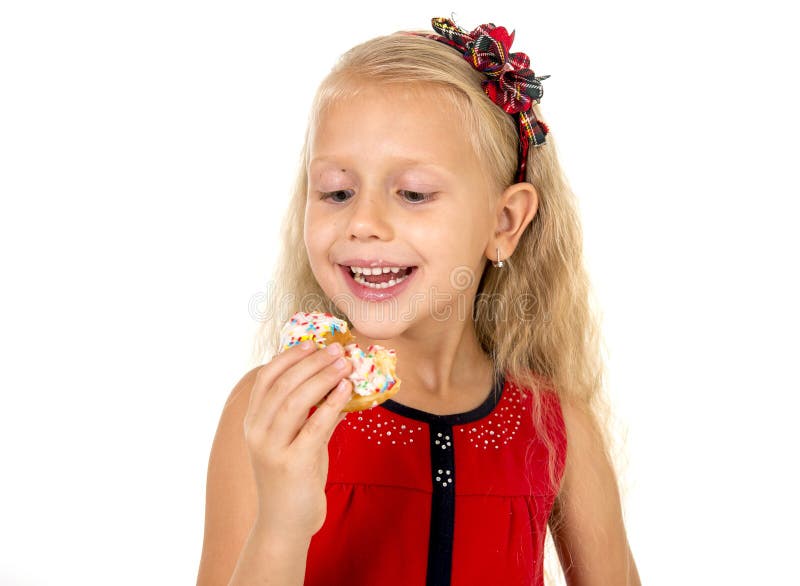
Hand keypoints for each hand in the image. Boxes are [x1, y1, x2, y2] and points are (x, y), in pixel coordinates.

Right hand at [243, 341, 353, 543]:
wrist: (285, 524)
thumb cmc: (294, 480)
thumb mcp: (300, 441)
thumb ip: (313, 415)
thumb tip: (341, 385)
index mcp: (253, 423)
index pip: (265, 379)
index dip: (289, 357)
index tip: (313, 344)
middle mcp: (256, 433)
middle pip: (282, 385)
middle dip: (311, 363)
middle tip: (337, 349)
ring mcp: (272, 449)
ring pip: (294, 402)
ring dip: (322, 378)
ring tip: (345, 364)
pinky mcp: (292, 465)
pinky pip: (313, 427)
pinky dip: (330, 404)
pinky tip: (346, 390)